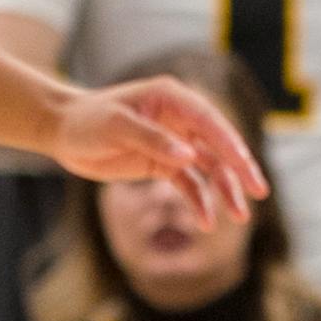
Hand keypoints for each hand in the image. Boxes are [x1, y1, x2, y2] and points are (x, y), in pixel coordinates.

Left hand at [49, 76, 268, 226]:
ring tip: (241, 216)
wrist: (61, 132)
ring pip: (210, 168)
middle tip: (259, 191)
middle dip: (239, 169)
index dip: (230, 143)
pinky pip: (190, 184)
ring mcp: (175, 142)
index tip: (245, 165)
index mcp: (172, 98)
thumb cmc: (86, 121)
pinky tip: (206, 222)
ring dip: (225, 191)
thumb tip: (189, 155)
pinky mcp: (165, 164)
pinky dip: (200, 202)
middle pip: (218, 145)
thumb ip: (153, 139)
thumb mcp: (115, 126)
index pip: (209, 120)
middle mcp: (180, 119)